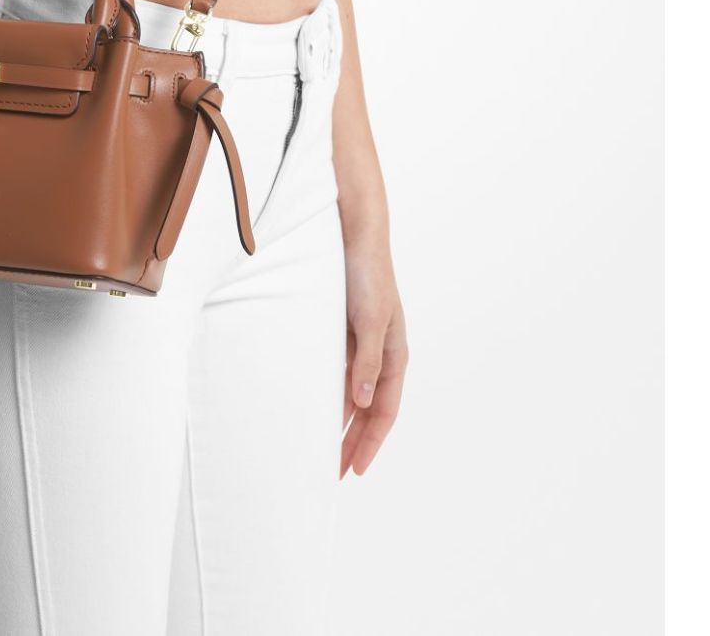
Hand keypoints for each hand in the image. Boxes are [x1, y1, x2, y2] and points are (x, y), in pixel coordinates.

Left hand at [341, 234, 408, 478]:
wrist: (355, 236)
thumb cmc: (368, 275)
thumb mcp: (369, 320)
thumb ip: (368, 361)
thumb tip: (365, 403)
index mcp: (394, 353)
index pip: (385, 410)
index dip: (371, 442)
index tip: (353, 469)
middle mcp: (380, 353)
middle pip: (369, 409)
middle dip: (354, 441)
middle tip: (334, 472)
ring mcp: (362, 342)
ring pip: (353, 393)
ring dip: (341, 420)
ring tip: (321, 448)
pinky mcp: (344, 330)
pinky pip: (339, 372)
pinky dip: (330, 393)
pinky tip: (315, 406)